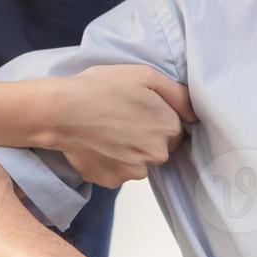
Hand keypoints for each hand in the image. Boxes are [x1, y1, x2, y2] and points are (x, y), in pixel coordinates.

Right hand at [31, 65, 196, 186]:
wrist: (61, 111)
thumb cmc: (102, 88)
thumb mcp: (145, 75)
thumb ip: (178, 94)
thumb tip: (195, 114)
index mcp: (168, 127)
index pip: (175, 130)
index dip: (157, 119)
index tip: (139, 110)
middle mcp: (156, 154)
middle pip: (159, 149)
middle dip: (146, 137)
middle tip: (121, 119)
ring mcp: (134, 171)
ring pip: (140, 163)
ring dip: (129, 152)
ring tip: (107, 131)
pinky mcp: (112, 181)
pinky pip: (119, 173)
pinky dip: (111, 162)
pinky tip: (98, 144)